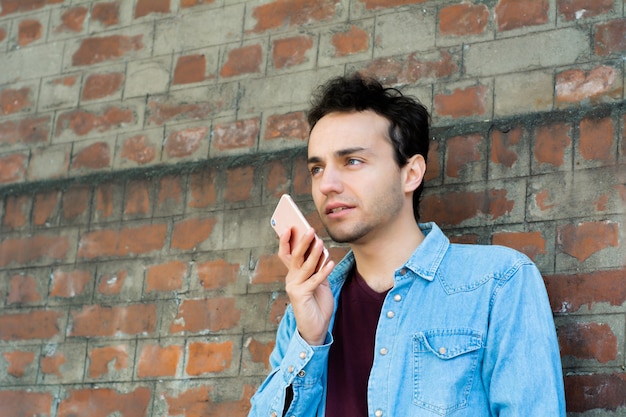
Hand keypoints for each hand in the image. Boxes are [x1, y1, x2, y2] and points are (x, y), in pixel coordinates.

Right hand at [278, 227, 334, 345]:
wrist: (315, 328)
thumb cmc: (317, 304)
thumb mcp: (318, 282)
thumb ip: (317, 267)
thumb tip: (320, 249)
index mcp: (293, 274)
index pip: (286, 254)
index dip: (286, 240)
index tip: (290, 226)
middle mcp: (291, 279)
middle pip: (295, 256)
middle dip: (302, 242)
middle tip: (310, 229)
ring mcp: (294, 287)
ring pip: (305, 266)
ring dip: (314, 253)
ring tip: (321, 242)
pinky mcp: (301, 295)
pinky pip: (314, 280)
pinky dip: (323, 271)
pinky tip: (331, 262)